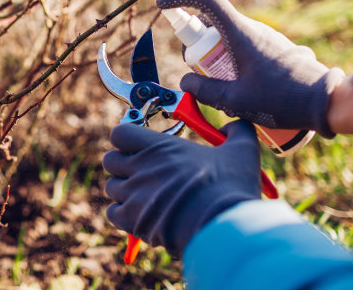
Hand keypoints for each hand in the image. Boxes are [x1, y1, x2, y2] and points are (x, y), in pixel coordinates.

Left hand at [103, 121, 260, 257]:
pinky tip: (141, 215)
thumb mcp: (242, 151)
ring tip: (145, 197)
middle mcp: (140, 167)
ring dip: (124, 191)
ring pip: (111, 187)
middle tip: (142, 172)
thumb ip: (238, 131)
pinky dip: (122, 215)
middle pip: (110, 160)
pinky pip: (112, 213)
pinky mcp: (132, 220)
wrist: (223, 227)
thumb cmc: (231, 186)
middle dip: (122, 165)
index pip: (120, 133)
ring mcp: (133, 194)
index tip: (138, 145)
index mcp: (159, 147)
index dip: (126, 138)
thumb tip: (236, 124)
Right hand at [156, 0, 345, 137]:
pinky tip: (237, 88)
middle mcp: (253, 29)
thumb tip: (185, 82)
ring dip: (213, 54)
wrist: (326, 101)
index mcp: (241, 34)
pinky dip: (230, 60)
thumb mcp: (235, 101)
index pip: (207, 2)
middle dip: (195, 42)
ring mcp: (265, 37)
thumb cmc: (281, 100)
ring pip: (227, 36)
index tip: (162, 5)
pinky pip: (242, 47)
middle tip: (193, 70)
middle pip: (213, 23)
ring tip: (218, 87)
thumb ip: (204, 91)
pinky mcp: (273, 48)